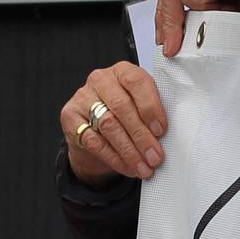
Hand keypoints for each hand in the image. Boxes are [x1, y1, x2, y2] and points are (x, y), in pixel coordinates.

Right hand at [61, 61, 168, 183]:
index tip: (161, 130)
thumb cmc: (127, 113)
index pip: (137, 82)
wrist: (96, 127)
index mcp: (123, 71)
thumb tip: (169, 136)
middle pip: (122, 107)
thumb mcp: (141, 105)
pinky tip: (128, 168)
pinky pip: (94, 141)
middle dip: (141, 136)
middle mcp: (100, 80)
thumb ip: (153, 112)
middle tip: (155, 157)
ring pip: (108, 126)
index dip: (150, 107)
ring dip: (129, 151)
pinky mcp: (69, 117)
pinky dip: (114, 158)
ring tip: (145, 167)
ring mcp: (82, 97)